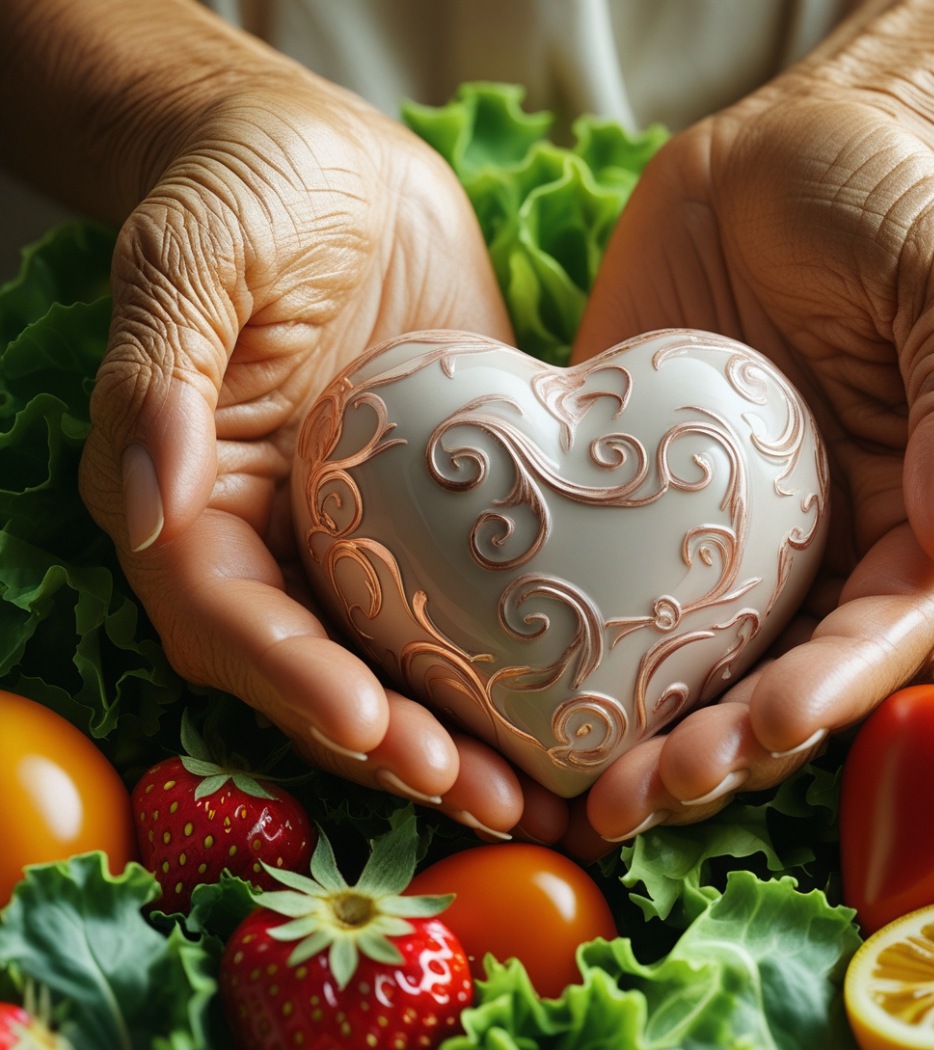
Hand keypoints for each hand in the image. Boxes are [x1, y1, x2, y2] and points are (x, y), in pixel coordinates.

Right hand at [75, 65, 561, 839]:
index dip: (294, 682)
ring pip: (398, 665)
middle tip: (492, 800)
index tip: (375, 728)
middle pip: (319, 673)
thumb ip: (158, 374)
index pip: (227, 618)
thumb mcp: (192, 256)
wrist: (339, 161)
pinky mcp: (433, 519)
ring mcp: (355, 537)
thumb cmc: (250, 186)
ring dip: (462, 739)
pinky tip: (577, 711)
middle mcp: (269, 538)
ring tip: (547, 800)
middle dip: (396, 746)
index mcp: (193, 496)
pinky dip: (509, 672)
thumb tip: (153, 502)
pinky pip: (466, 610)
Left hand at [572, 84, 933, 841]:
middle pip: (775, 679)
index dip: (826, 693)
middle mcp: (820, 549)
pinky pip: (609, 591)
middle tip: (639, 795)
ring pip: (689, 665)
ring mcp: (722, 539)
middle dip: (716, 747)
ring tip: (580, 793)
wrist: (767, 157)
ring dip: (638, 736)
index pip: (878, 633)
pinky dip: (576, 659)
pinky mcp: (637, 509)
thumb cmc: (879, 203)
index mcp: (914, 518)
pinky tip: (523, 704)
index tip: (760, 728)